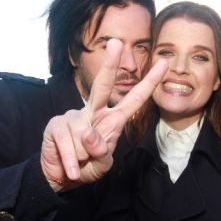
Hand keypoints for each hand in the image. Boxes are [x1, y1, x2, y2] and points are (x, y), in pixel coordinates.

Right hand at [41, 39, 167, 191]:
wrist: (60, 177)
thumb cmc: (86, 167)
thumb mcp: (102, 166)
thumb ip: (102, 153)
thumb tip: (89, 134)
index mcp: (112, 121)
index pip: (134, 100)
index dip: (149, 83)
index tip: (164, 64)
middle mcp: (94, 113)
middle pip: (103, 86)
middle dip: (110, 65)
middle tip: (116, 43)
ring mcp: (74, 116)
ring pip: (84, 135)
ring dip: (83, 157)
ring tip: (79, 164)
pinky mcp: (56, 125)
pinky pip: (68, 143)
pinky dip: (70, 161)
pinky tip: (69, 168)